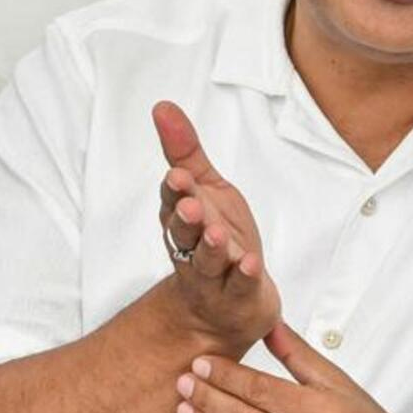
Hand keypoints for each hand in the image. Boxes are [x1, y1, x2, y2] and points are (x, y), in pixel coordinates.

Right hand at [154, 100, 281, 353]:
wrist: (226, 307)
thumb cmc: (215, 237)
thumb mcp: (204, 188)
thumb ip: (185, 151)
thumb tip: (162, 106)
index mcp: (182, 220)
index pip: (174, 203)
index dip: (176, 192)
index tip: (177, 177)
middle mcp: (193, 249)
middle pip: (185, 234)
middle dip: (186, 220)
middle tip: (189, 206)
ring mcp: (215, 276)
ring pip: (209, 263)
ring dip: (212, 249)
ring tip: (217, 234)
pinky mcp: (239, 296)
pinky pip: (240, 287)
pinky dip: (244, 276)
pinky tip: (250, 264)